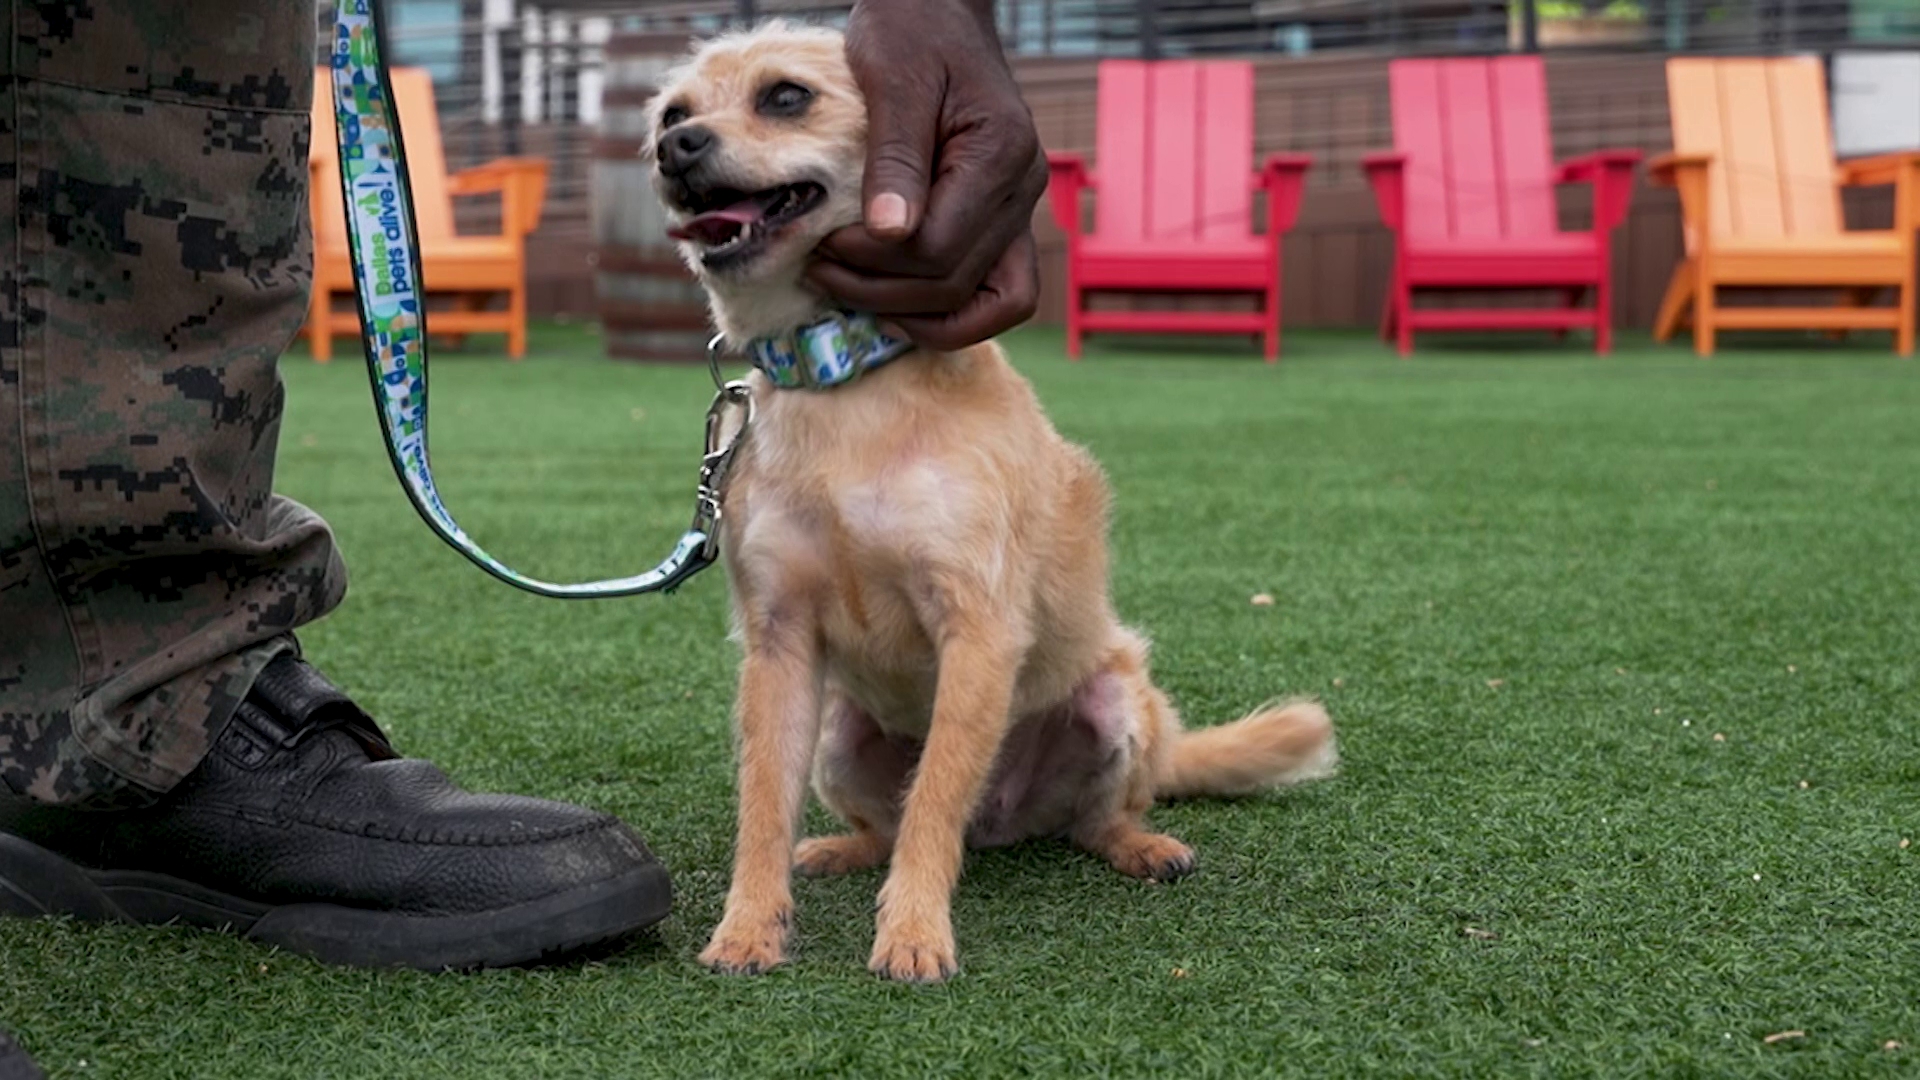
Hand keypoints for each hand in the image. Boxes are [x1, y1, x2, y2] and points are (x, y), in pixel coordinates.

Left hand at [806, 0, 1048, 350]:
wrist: (938, 11)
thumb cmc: (912, 31)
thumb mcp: (894, 79)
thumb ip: (895, 158)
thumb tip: (887, 235)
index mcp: (1002, 153)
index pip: (940, 247)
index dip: (875, 262)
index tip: (825, 243)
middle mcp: (1022, 189)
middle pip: (956, 282)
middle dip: (880, 290)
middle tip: (820, 271)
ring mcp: (1018, 210)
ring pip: (987, 304)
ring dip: (915, 314)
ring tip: (851, 296)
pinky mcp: (1001, 221)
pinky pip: (993, 292)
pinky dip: (946, 312)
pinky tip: (892, 304)